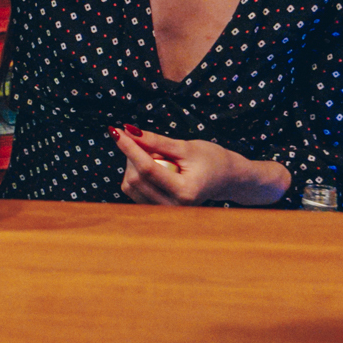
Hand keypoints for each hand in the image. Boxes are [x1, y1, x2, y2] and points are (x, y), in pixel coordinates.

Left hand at [109, 124, 291, 206]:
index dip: (130, 148)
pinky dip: (136, 174)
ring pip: (131, 185)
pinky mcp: (156, 209)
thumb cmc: (212, 160)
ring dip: (133, 164)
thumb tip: (129, 131)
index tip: (116, 131)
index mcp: (184, 192)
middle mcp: (173, 206)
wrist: (226, 179)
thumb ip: (157, 141)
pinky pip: (134, 191)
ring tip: (155, 154)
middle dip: (133, 154)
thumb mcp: (186, 147)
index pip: (147, 169)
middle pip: (136, 178)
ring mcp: (164, 211)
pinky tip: (152, 165)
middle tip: (143, 138)